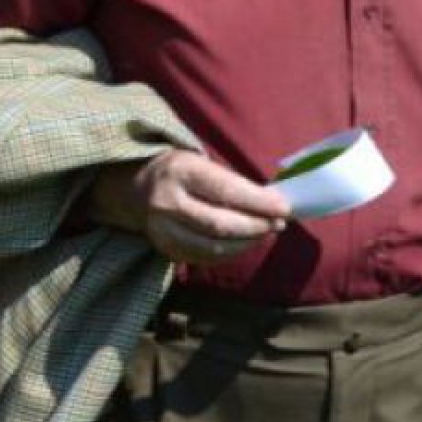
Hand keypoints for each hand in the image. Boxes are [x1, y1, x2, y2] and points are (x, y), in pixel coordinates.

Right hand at [90, 150, 289, 264]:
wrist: (136, 185)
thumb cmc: (181, 171)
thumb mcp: (202, 163)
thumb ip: (234, 183)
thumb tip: (275, 204)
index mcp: (180, 172)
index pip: (226, 191)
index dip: (259, 203)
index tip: (284, 208)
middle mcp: (167, 202)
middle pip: (220, 225)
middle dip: (256, 226)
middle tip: (278, 224)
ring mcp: (163, 230)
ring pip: (213, 247)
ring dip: (246, 243)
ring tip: (264, 233)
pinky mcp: (165, 248)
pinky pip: (205, 258)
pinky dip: (230, 253)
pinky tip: (243, 242)